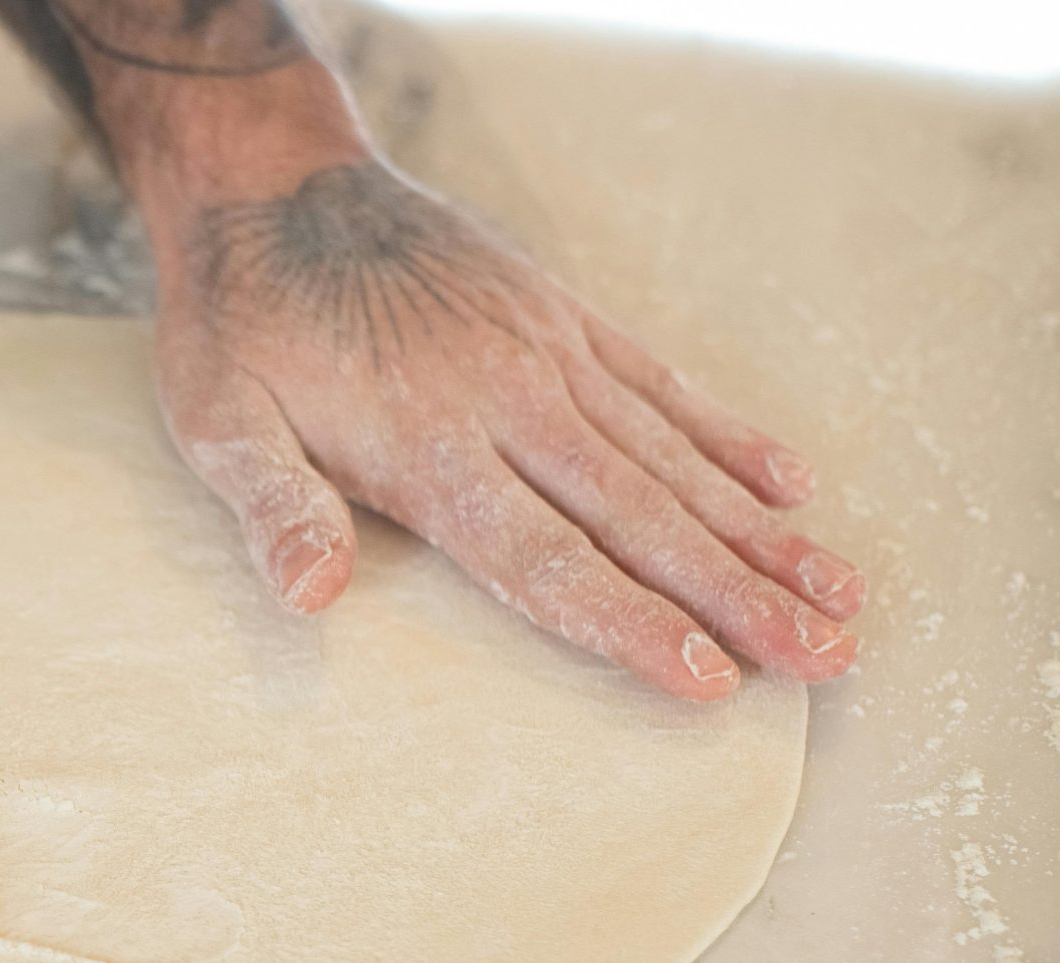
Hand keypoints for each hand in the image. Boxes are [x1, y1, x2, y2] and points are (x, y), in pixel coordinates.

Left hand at [150, 159, 861, 698]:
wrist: (268, 186)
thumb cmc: (237, 325)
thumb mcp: (220, 424)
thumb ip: (275, 510)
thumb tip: (310, 596)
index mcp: (429, 447)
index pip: (546, 558)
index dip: (628, 622)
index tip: (708, 679)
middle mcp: (509, 400)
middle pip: (640, 517)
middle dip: (737, 594)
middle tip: (825, 656)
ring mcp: (547, 351)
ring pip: (672, 457)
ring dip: (760, 531)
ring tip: (840, 592)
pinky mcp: (560, 313)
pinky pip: (660, 382)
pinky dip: (728, 435)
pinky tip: (789, 485)